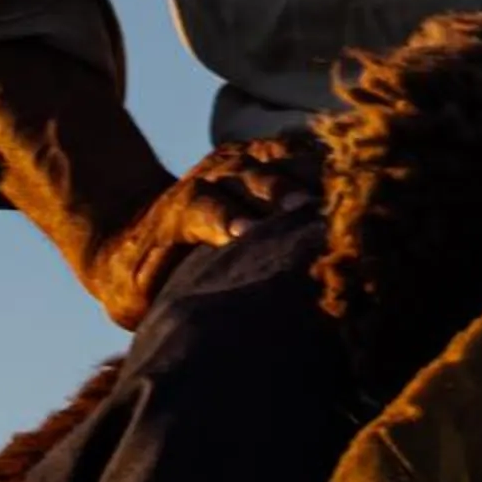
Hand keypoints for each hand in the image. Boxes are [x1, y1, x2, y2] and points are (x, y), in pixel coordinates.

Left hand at [75, 135, 321, 330]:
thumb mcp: (134, 296)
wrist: (130, 226)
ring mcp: (235, 161)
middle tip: (308, 211)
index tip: (249, 234)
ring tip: (344, 190)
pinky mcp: (258, 155)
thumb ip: (163, 299)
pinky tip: (351, 173)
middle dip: (277, 192)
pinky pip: (294, 150)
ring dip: (307, 173)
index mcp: (175, 212)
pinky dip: (320, 160)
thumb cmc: (137, 279)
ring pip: (274, 158)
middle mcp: (207, 177)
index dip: (225, 218)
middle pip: (246, 177)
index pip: (201, 207)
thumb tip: (195, 331)